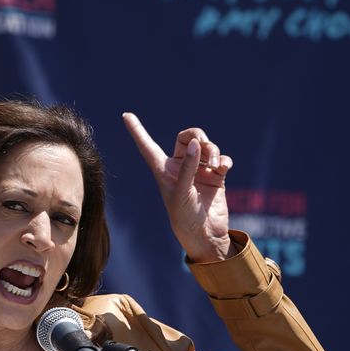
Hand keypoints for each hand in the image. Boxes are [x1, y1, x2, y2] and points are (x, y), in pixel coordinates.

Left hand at [123, 113, 235, 261]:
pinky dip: (224, 160)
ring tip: (216, 164)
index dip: (136, 130)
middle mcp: (181, 167)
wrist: (206, 236)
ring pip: (207, 147)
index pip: (147, 146)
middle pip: (187, 137)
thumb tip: (198, 143)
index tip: (125, 115)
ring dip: (213, 150)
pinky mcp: (216, 177)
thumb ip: (189, 167)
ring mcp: (199, 171)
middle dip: (198, 136)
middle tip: (203, 146)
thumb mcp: (182, 193)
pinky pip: (221, 160)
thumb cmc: (185, 218)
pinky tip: (223, 168)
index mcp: (163, 170)